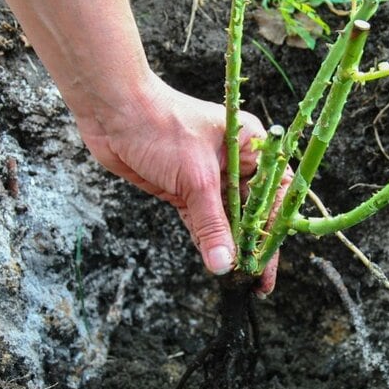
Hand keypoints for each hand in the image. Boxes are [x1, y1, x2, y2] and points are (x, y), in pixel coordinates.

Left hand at [75, 71, 280, 294]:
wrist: (112, 110)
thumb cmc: (162, 128)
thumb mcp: (196, 179)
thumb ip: (212, 224)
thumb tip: (225, 264)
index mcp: (250, 145)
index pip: (274, 192)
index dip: (275, 227)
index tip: (270, 258)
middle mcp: (234, 160)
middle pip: (252, 209)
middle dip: (253, 243)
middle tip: (257, 279)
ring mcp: (208, 175)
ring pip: (226, 217)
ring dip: (230, 245)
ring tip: (239, 278)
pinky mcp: (183, 187)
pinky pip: (201, 219)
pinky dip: (206, 239)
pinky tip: (215, 262)